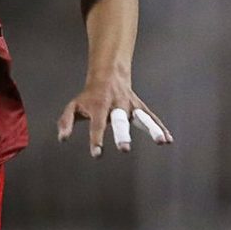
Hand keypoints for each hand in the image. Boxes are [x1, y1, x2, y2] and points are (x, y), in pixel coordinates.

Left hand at [57, 74, 172, 157]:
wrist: (108, 75)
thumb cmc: (89, 97)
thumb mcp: (74, 106)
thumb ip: (66, 121)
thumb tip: (62, 139)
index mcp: (99, 107)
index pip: (97, 125)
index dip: (97, 139)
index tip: (97, 153)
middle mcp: (116, 106)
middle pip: (120, 121)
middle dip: (122, 134)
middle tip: (124, 149)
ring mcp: (130, 107)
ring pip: (142, 118)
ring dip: (152, 129)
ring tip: (161, 141)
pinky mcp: (140, 108)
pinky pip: (151, 118)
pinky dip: (160, 127)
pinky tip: (168, 140)